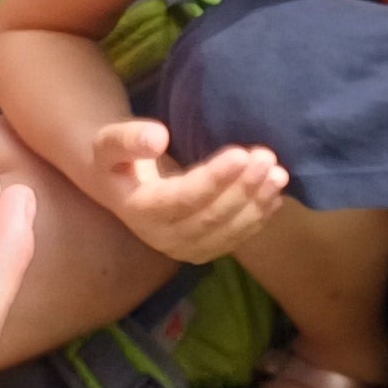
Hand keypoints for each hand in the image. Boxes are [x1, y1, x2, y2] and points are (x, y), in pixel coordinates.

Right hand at [84, 113, 287, 264]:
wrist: (120, 187)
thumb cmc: (116, 159)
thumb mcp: (109, 143)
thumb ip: (127, 139)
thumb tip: (158, 138)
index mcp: (140, 211)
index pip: (182, 198)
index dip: (213, 179)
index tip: (240, 154)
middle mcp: (163, 237)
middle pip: (211, 217)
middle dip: (242, 188)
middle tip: (267, 158)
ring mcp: (185, 248)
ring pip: (228, 231)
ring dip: (256, 204)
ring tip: (278, 174)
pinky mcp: (204, 249)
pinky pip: (235, 239)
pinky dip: (258, 219)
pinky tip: (275, 196)